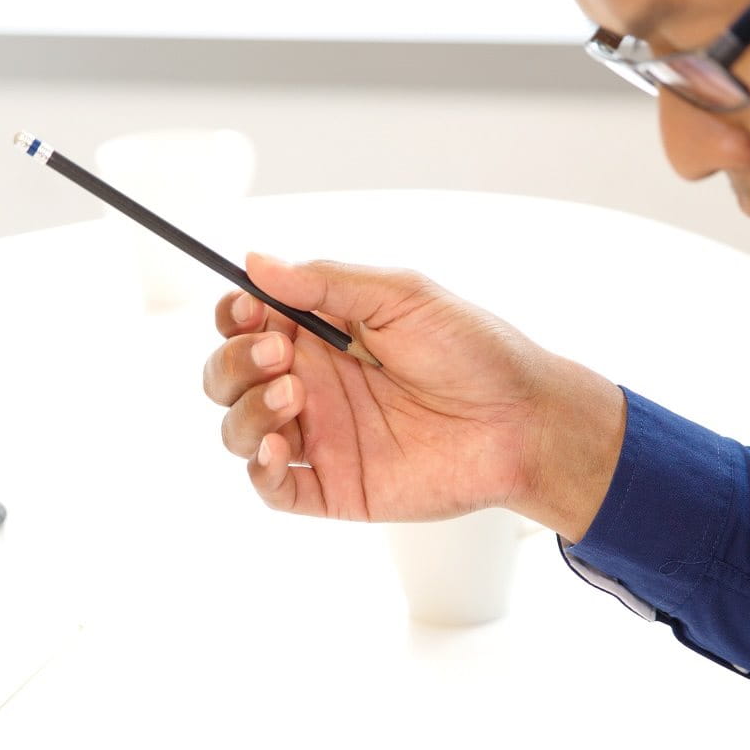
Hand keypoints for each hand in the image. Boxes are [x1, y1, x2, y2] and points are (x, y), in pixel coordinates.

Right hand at [201, 252, 625, 538]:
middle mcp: (311, 383)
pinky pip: (272, 487)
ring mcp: (319, 436)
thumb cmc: (473, 351)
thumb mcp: (400, 297)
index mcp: (321, 333)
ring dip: (246, 409)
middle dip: (234, 361)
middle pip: (228, 375)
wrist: (521, 419)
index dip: (233, 315)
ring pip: (238, 429)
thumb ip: (326, 283)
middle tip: (279, 352)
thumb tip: (255, 262)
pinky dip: (259, 469)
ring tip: (293, 394)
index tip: (246, 309)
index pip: (245, 322)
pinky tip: (279, 447)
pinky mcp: (333, 486)